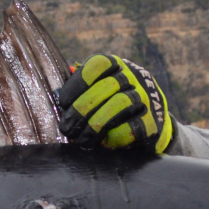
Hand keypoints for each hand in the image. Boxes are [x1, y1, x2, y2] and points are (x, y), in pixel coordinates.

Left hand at [57, 55, 173, 152]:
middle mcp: (134, 76)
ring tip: (81, 139)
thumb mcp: (99, 91)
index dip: (77, 83)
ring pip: (119, 104)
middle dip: (82, 109)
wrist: (153, 124)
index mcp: (117, 65)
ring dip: (95, 124)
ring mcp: (146, 97)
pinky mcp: (153, 120)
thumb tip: (55, 96)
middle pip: (106, 86)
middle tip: (67, 128)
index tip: (62, 102)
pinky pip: (132, 127)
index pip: (97, 64)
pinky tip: (103, 143)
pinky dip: (114, 136)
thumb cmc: (114, 106)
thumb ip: (80, 90)